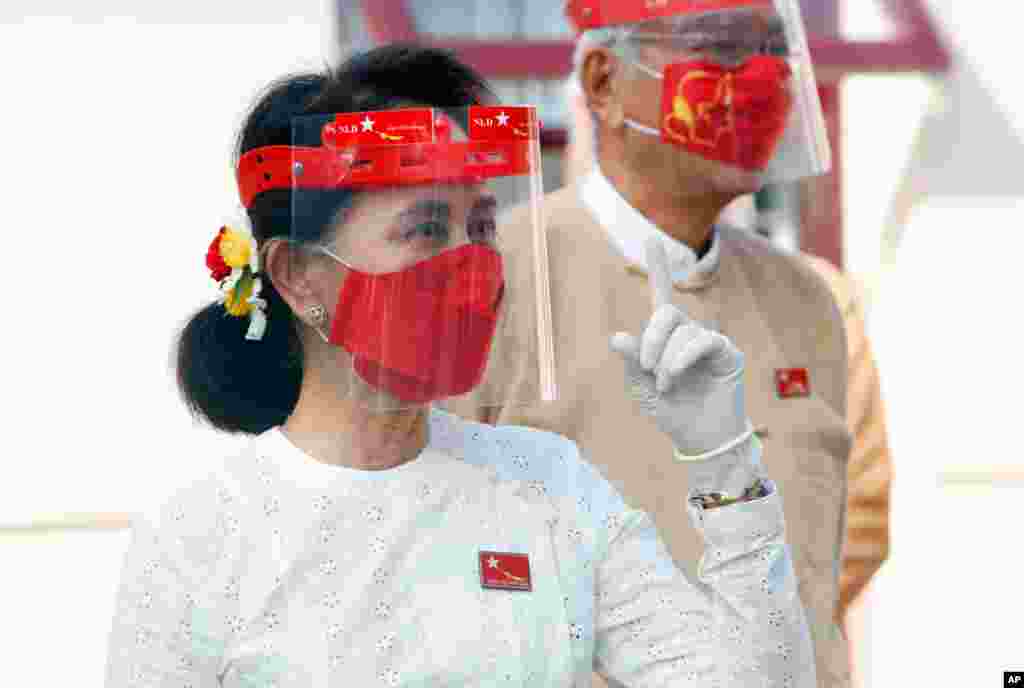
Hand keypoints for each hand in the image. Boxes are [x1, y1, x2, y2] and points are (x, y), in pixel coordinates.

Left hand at [610, 238, 748, 455]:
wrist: (699, 439)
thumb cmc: (671, 412)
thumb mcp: (641, 388)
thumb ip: (632, 362)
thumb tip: (617, 337)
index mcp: (665, 339)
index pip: (661, 297)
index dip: (658, 269)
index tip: (651, 240)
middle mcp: (687, 334)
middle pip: (666, 311)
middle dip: (651, 337)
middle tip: (646, 367)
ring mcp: (708, 342)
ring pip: (683, 329)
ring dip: (666, 359)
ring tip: (664, 384)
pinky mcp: (727, 353)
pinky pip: (703, 340)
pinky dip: (682, 358)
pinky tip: (674, 377)